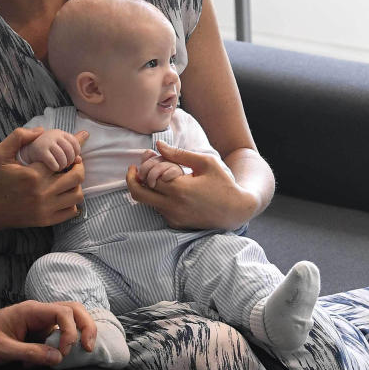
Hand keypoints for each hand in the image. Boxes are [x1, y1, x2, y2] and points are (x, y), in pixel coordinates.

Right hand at [0, 128, 88, 233]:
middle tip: (73, 163)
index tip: (72, 150)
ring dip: (76, 184)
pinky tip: (63, 195)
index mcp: (33, 175)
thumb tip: (41, 130)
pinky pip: (71, 211)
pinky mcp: (46, 220)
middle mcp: (42, 193)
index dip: (71, 153)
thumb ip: (18, 137)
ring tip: (68, 179)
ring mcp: (46, 209)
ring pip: (77, 195)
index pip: (64, 159)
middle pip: (76, 177)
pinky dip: (72, 202)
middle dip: (78, 166)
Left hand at [0, 300, 96, 366]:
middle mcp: (39, 312)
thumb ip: (30, 353)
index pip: (63, 312)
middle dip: (86, 326)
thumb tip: (58, 358)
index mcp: (30, 311)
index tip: (64, 352)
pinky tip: (57, 358)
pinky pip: (60, 333)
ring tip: (83, 350)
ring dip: (79, 333)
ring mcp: (40, 321)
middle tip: (89, 348)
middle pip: (73, 309)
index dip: (70, 331)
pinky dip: (65, 344)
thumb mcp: (3, 350)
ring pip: (70, 319)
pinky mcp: (39, 331)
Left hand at [126, 141, 256, 229]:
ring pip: (147, 203)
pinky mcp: (176, 224)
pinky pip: (158, 210)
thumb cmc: (223, 183)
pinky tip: (167, 189)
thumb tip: (158, 145)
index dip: (144, 166)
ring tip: (155, 176)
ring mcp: (174, 217)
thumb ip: (179, 154)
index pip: (148, 176)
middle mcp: (173, 206)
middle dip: (132, 180)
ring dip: (146, 189)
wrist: (237, 210)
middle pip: (138, 194)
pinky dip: (157, 199)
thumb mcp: (205, 163)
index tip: (145, 158)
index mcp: (179, 189)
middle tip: (134, 170)